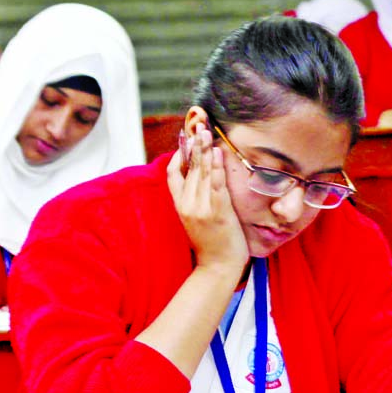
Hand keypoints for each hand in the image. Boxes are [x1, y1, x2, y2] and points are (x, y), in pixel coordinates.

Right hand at [167, 121, 248, 275]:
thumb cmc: (212, 243)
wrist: (219, 267)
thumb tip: (200, 179)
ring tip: (206, 132)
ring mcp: (201, 207)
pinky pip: (216, 183)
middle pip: (188, 168)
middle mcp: (187, 205)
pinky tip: (217, 152)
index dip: (178, 156)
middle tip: (199, 126)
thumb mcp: (196, 220)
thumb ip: (195, 200)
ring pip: (201, 172)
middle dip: (193, 145)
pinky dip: (216, 166)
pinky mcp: (217, 211)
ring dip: (204, 149)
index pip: (173, 175)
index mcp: (180, 206)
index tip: (186, 141)